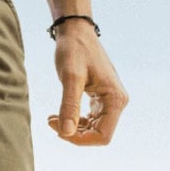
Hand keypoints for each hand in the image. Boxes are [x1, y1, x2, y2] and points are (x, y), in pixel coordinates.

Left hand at [48, 25, 127, 145]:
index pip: (103, 136)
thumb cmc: (74, 49)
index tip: (58, 130)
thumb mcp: (70, 77)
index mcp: (116, 99)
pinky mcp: (101, 99)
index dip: (81, 140)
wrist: (76, 31)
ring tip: (52, 119)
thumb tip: (66, 133)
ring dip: (72, 129)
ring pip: (93, 130)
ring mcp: (110, 101)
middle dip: (74, 134)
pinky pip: (89, 120)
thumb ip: (69, 105)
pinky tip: (58, 115)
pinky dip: (74, 122)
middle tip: (52, 122)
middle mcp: (117, 102)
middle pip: (98, 135)